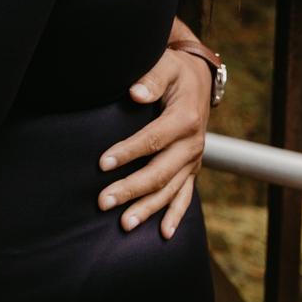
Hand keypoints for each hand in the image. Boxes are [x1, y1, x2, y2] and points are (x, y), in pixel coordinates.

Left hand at [97, 43, 211, 237]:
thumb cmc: (175, 72)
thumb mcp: (165, 66)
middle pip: (160, 172)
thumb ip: (151, 79)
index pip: (153, 140)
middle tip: (103, 202)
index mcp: (185, 119)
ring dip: (148, 208)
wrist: (199, 80)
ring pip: (170, 189)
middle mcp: (193, 144)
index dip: (127, 153)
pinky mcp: (192, 168)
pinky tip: (164, 234)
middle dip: (131, 189)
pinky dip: (176, 215)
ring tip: (124, 224)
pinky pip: (185, 195)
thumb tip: (135, 93)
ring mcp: (194, 159)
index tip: (102, 164)